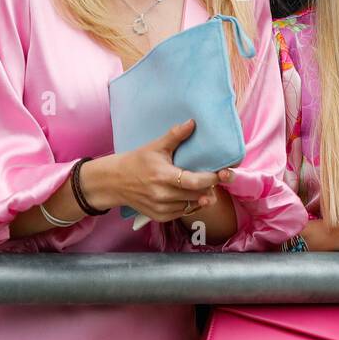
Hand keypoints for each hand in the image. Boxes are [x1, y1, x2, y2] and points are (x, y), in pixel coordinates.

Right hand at [83, 119, 224, 221]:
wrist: (115, 181)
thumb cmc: (137, 161)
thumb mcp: (155, 146)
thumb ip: (175, 136)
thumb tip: (193, 122)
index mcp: (163, 176)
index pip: (194, 182)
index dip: (211, 179)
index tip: (222, 173)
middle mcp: (162, 195)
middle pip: (197, 195)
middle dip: (210, 187)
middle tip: (218, 178)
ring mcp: (161, 208)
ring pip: (192, 206)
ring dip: (203, 197)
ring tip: (207, 187)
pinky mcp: (159, 216)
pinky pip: (183, 213)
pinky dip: (192, 205)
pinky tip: (194, 196)